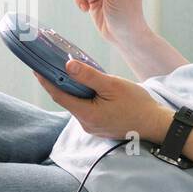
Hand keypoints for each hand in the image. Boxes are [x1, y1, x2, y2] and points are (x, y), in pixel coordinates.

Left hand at [32, 58, 172, 143]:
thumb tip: (67, 65)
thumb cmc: (138, 105)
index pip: (58, 95)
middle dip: (57, 83)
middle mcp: (86, 124)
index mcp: (86, 115)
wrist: (157, 125)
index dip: (45, 80)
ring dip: (70, 89)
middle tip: (49, 64)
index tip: (35, 67)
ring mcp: (93, 127)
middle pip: (66, 100)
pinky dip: (82, 96)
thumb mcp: (112, 85)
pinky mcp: (100, 126)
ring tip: (65, 71)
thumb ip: (89, 76)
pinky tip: (84, 85)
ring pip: (76, 104)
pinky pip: (86, 109)